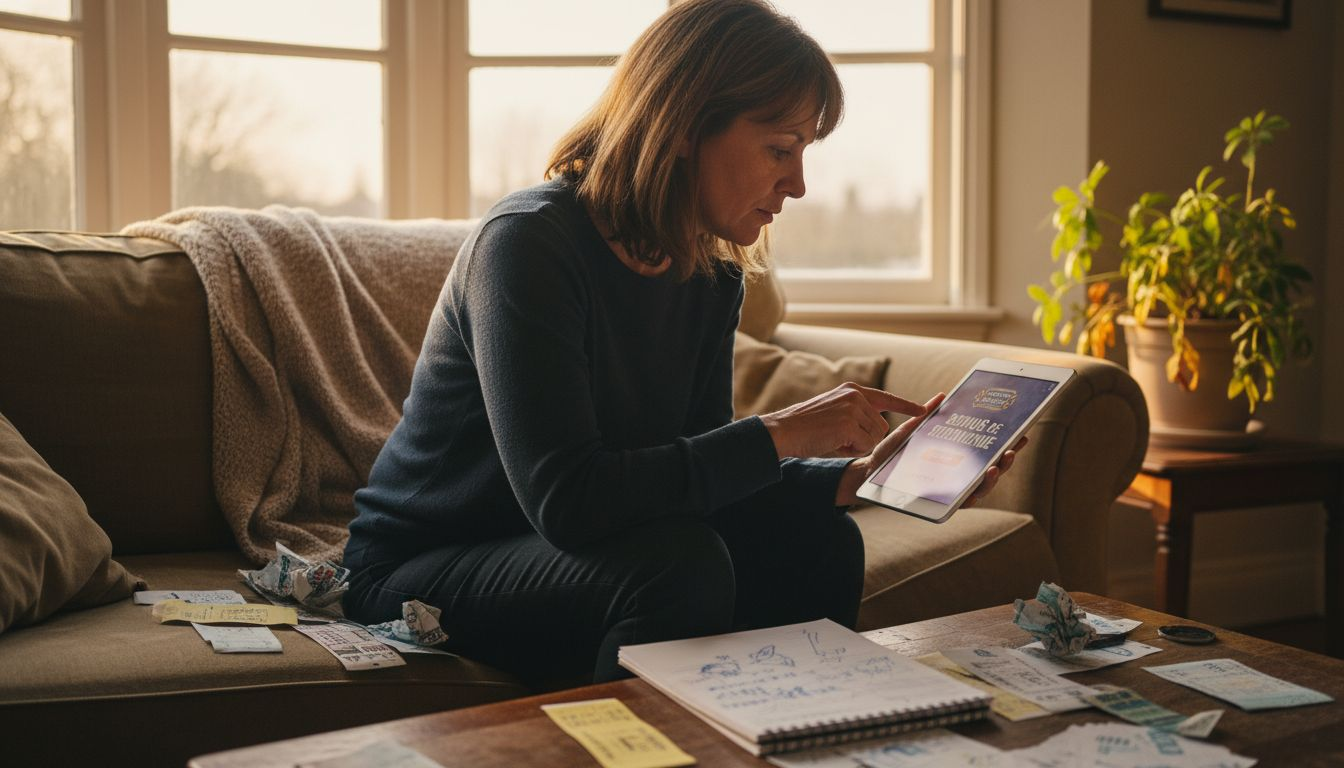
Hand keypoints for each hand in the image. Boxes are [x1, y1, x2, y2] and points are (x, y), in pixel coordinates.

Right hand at [759, 383, 926, 459]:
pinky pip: (865, 446)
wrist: (783, 429)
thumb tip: (878, 426)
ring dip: (857, 445)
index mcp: (852, 390)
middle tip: (838, 438)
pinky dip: (850, 450)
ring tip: (833, 438)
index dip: (907, 405)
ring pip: (875, 438)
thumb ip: (855, 411)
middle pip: (882, 426)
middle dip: (865, 438)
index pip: (886, 397)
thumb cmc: (805, 426)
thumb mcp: (833, 410)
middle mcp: (856, 395)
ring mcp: (853, 408)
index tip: (924, 410)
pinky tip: (832, 442)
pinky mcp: (849, 424)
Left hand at [833, 391, 1027, 507]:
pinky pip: (965, 499)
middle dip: (1007, 457)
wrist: (870, 472)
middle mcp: (957, 477)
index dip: (1005, 442)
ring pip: (982, 486)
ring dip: (997, 473)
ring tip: (1001, 460)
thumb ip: (928, 416)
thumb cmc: (893, 454)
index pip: (986, 451)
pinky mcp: (942, 503)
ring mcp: (952, 491)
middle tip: (1017, 442)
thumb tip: (942, 396)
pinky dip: (977, 489)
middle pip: (991, 468)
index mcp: (955, 460)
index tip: (1021, 430)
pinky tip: (984, 475)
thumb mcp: (911, 431)